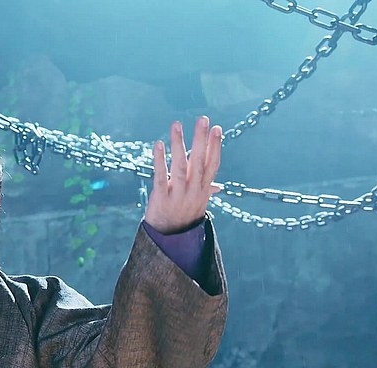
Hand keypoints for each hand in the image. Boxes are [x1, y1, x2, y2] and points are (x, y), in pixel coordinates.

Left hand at [144, 116, 221, 233]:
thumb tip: (218, 186)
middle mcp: (193, 191)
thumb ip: (206, 190)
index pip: (212, 164)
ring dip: (178, 144)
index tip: (217, 128)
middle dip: (201, 139)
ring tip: (176, 125)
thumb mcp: (197, 203)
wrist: (169, 239)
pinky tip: (158, 144)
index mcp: (203, 189)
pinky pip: (161, 177)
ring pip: (180, 166)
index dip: (215, 146)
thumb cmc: (183, 216)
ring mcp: (178, 195)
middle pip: (199, 162)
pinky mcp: (161, 198)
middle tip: (202, 119)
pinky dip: (159, 160)